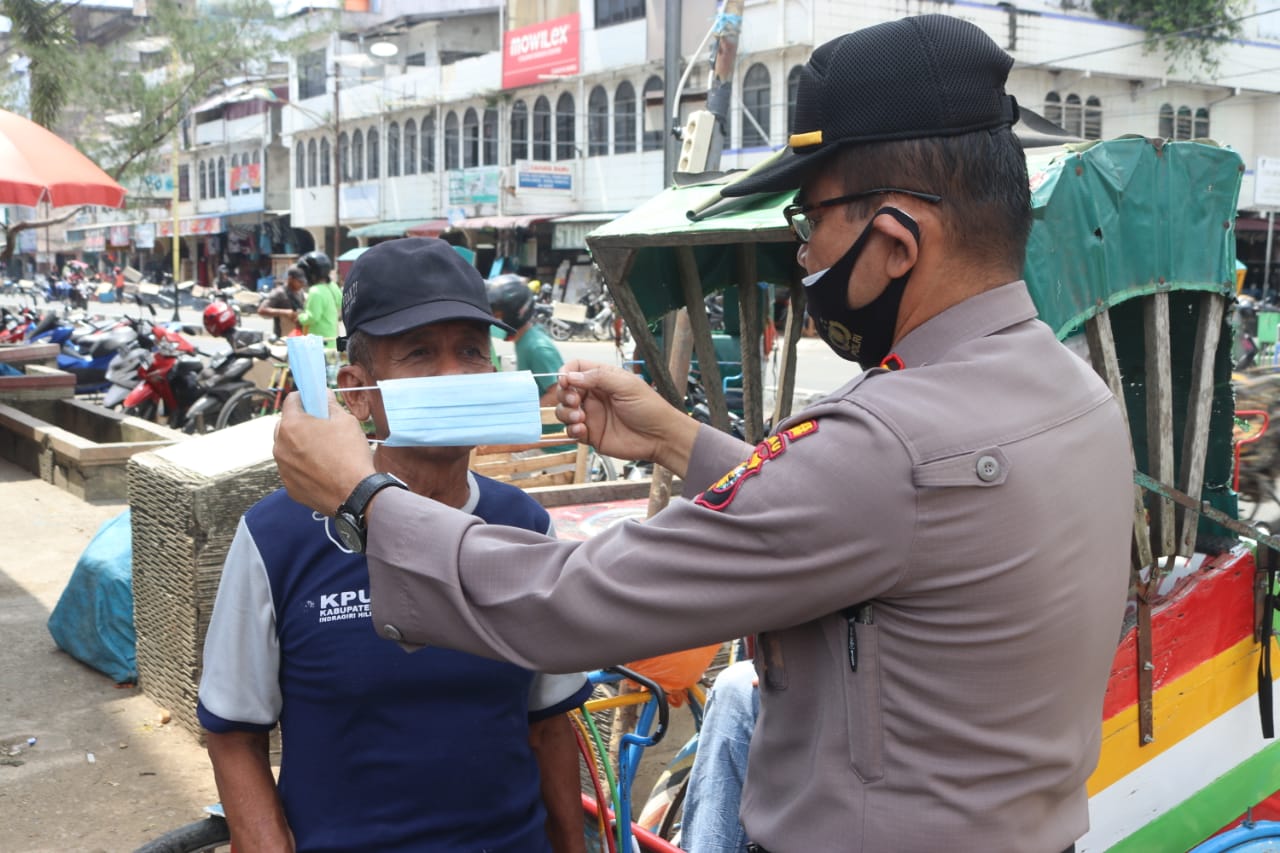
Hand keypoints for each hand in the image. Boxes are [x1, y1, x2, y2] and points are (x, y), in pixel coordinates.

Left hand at [273, 391, 374, 515]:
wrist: (355, 494)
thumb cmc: (351, 454)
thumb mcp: (346, 421)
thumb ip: (330, 405)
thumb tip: (323, 395)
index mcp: (291, 425)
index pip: (291, 400)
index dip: (305, 398)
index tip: (315, 402)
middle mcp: (280, 446)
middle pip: (286, 425)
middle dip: (301, 423)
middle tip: (322, 428)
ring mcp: (282, 468)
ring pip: (288, 449)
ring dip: (300, 446)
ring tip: (325, 453)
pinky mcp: (289, 487)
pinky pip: (293, 470)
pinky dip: (303, 467)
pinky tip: (323, 471)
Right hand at [555, 360, 699, 476]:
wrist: (659, 437)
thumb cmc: (649, 408)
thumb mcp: (626, 385)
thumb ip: (598, 377)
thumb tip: (571, 376)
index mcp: (602, 379)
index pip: (576, 369)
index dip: (566, 373)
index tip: (565, 381)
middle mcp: (594, 396)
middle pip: (566, 390)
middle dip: (565, 395)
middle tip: (575, 402)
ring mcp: (591, 415)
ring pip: (564, 411)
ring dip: (565, 413)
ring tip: (580, 418)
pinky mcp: (591, 434)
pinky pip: (571, 431)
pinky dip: (571, 430)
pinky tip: (582, 430)